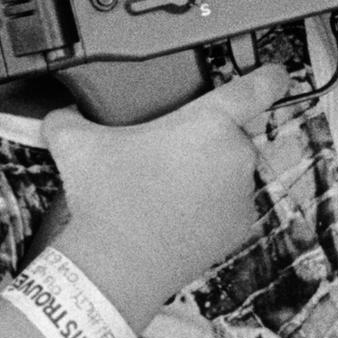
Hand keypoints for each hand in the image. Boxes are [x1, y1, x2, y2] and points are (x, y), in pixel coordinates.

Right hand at [41, 63, 291, 317]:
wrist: (117, 265)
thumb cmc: (107, 201)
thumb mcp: (76, 145)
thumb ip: (67, 117)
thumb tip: (58, 113)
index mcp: (208, 121)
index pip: (257, 87)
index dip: (270, 74)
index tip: (279, 72)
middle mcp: (235, 153)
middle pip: (231, 133)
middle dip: (205, 141)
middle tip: (165, 156)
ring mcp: (242, 192)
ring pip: (230, 171)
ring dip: (208, 175)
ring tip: (165, 190)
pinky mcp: (241, 226)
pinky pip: (231, 206)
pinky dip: (212, 208)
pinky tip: (177, 214)